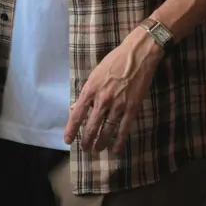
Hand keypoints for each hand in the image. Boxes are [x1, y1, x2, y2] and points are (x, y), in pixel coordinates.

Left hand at [64, 28, 163, 153]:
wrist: (137, 55)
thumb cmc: (114, 61)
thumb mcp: (94, 75)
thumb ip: (86, 93)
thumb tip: (76, 108)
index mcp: (90, 90)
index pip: (77, 115)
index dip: (71, 130)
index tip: (67, 140)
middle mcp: (102, 100)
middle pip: (91, 127)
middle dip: (86, 141)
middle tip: (84, 149)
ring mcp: (118, 105)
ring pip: (106, 131)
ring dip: (100, 143)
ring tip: (97, 150)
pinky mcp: (132, 108)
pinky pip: (123, 129)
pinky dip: (119, 141)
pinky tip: (115, 149)